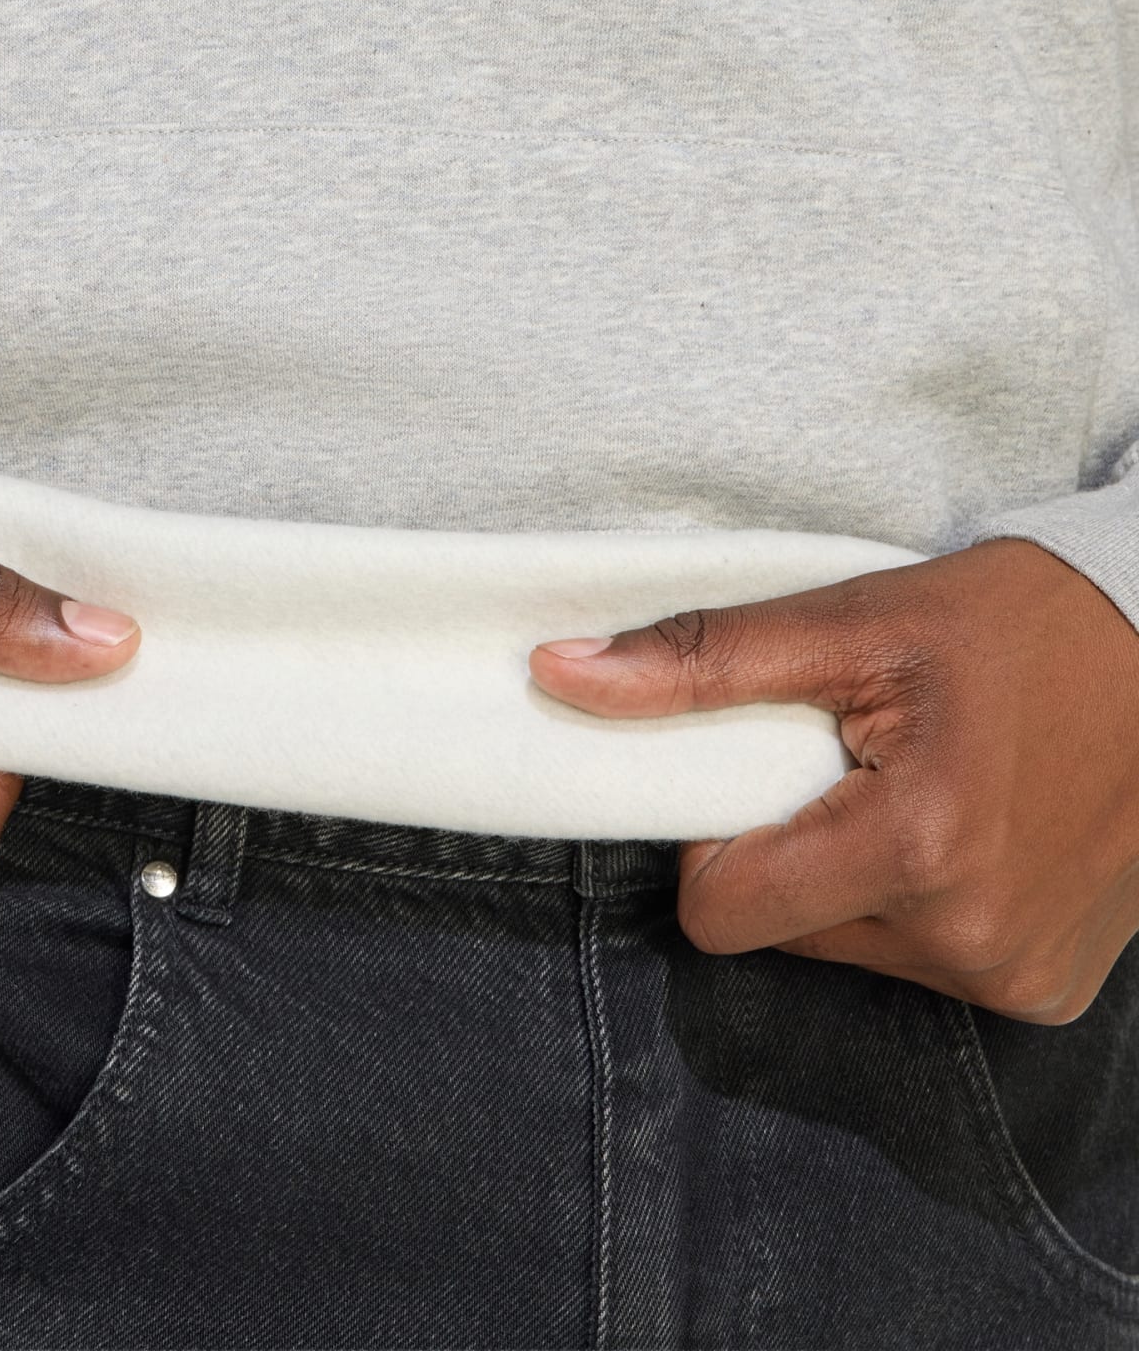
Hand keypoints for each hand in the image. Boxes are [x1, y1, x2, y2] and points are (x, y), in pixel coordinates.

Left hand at [527, 537, 1138, 1021]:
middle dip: (790, 850)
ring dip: (857, 873)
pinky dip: (920, 898)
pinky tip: (971, 824)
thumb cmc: (1017, 621)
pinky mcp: (1051, 990)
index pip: (719, 911)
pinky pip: (924, 957)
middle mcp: (972, 941)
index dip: (710, 842)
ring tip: (923, 784)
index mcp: (916, 853)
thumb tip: (559, 673)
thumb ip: (698, 660)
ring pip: (848, 946)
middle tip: (854, 760)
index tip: (759, 770)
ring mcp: (1021, 977)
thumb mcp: (850, 621)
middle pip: (783, 928)